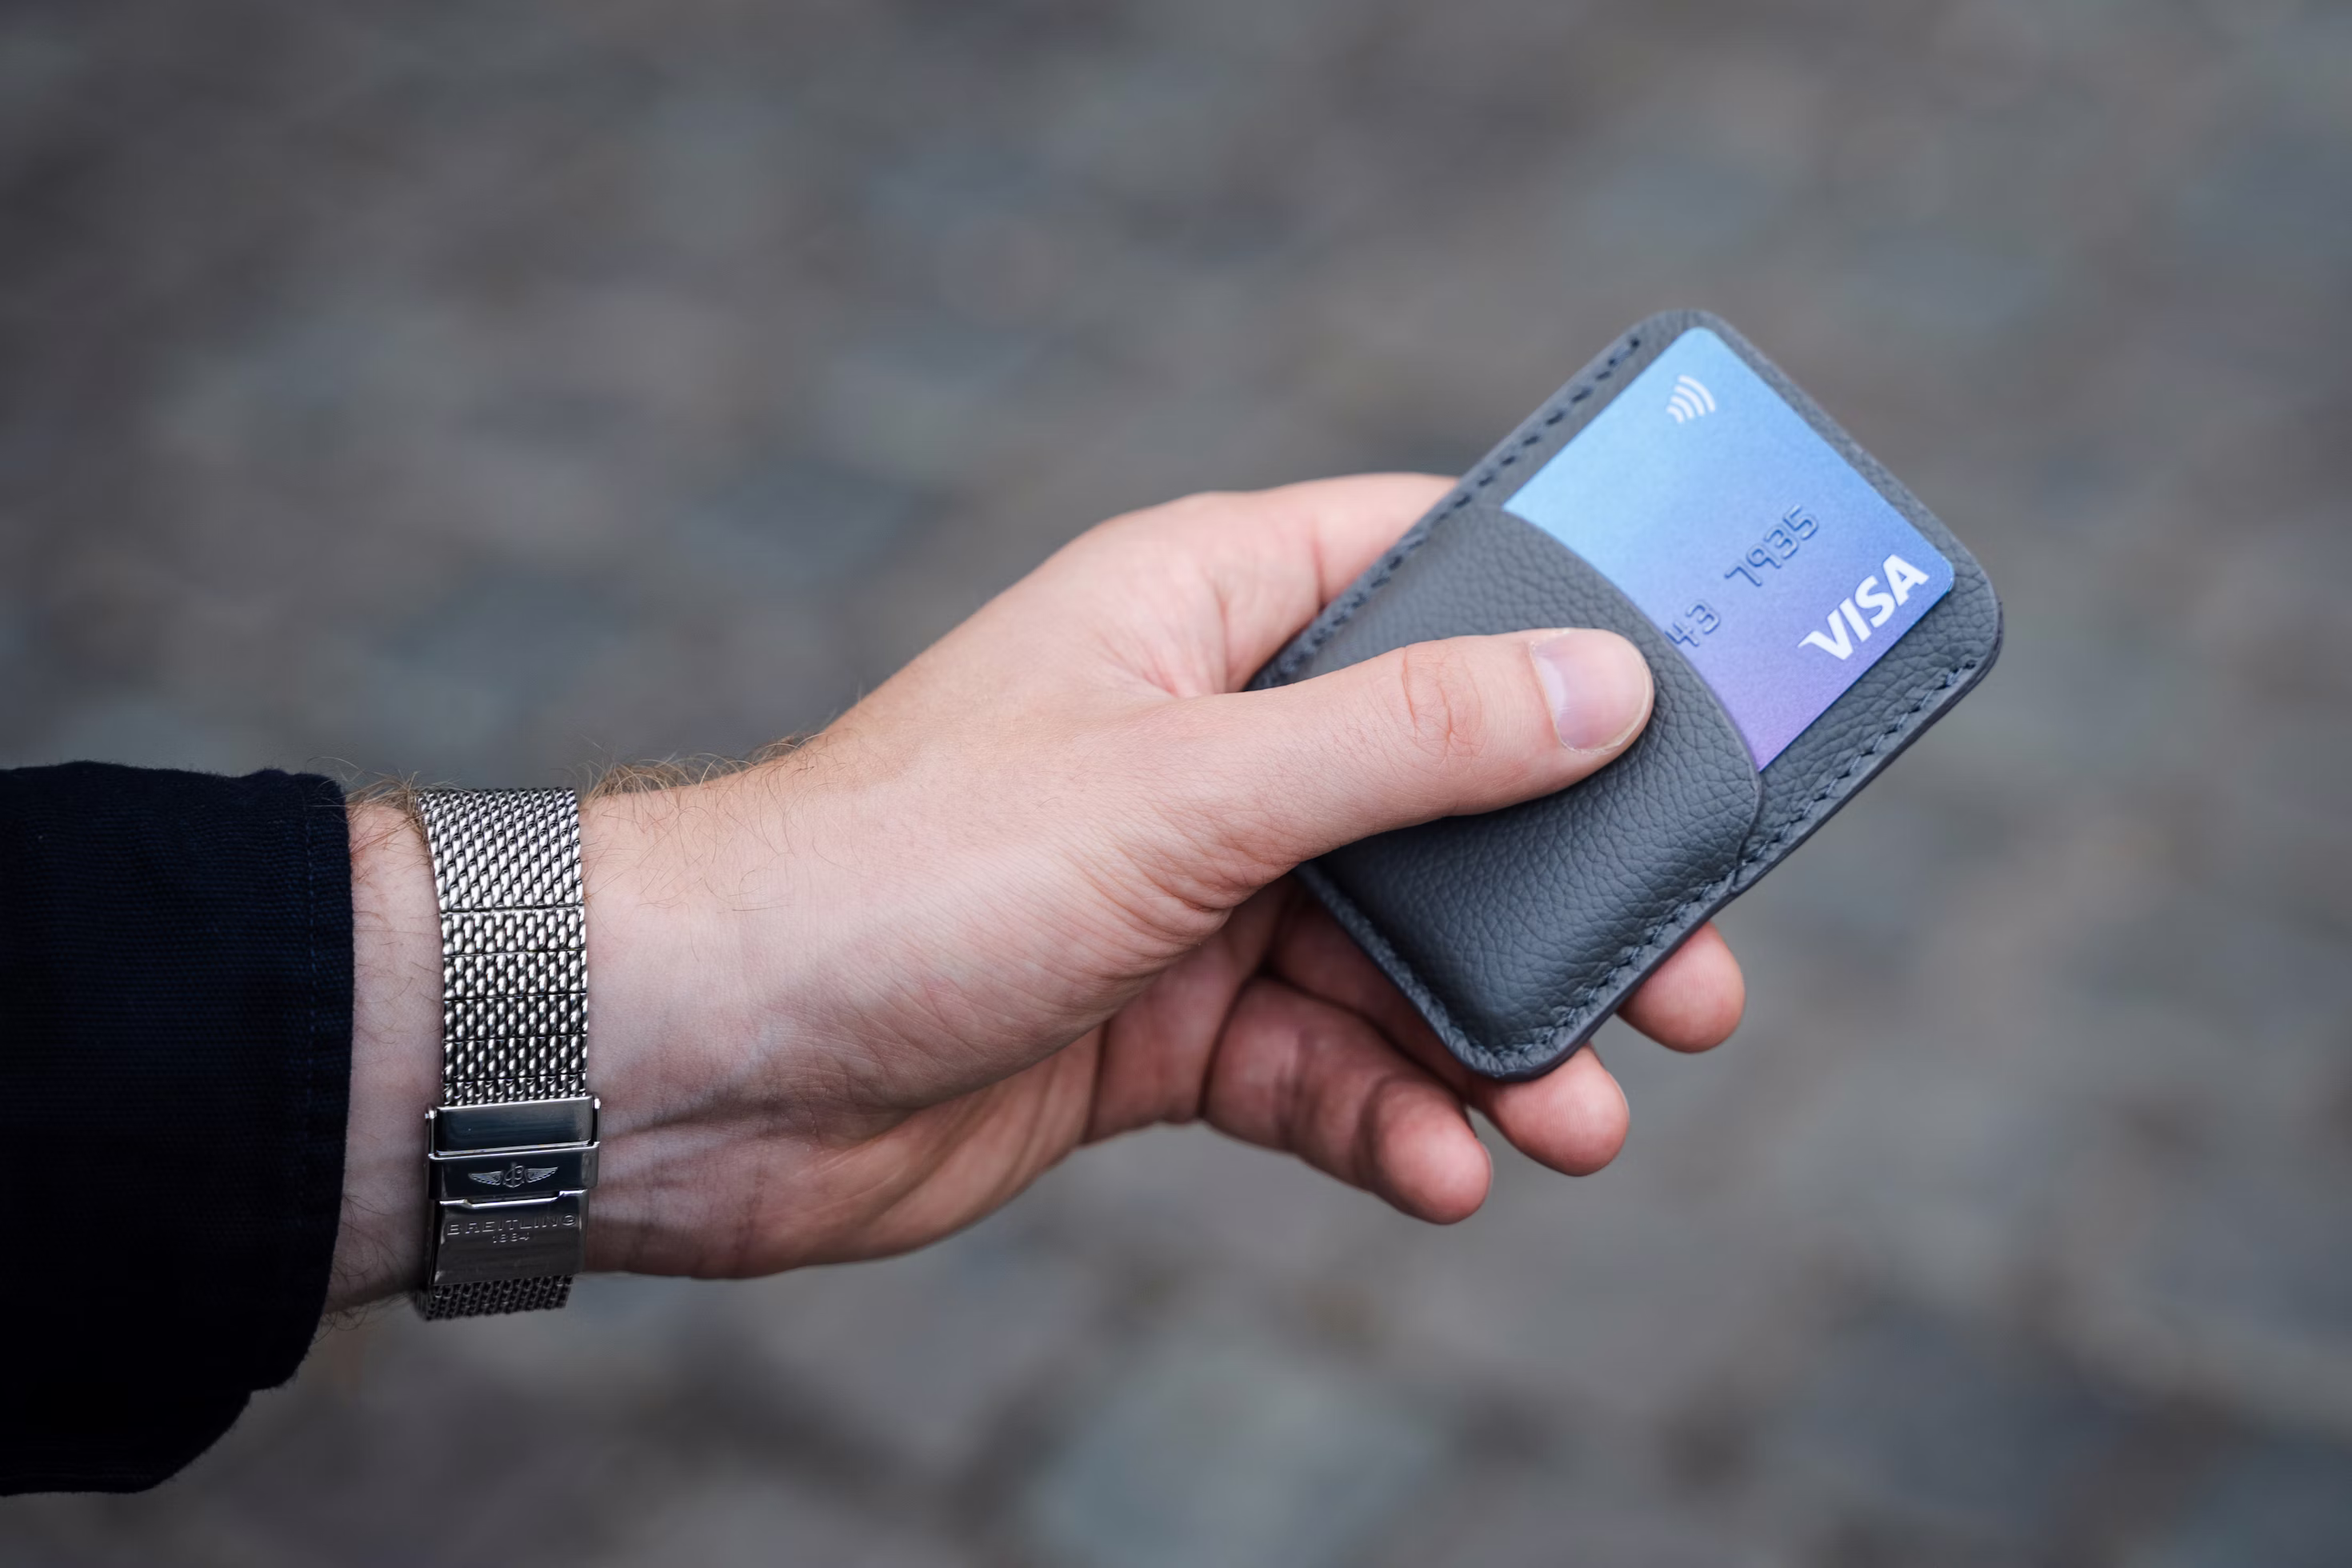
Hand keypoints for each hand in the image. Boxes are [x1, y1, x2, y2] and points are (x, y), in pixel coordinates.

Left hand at [335, 475, 1743, 1304]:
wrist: (706, 1066)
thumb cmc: (910, 870)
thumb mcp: (1190, 791)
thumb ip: (1405, 742)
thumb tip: (1604, 687)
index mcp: (1205, 613)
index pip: (1426, 565)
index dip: (1570, 619)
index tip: (1710, 695)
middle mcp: (1206, 738)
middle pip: (1444, 794)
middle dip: (1566, 898)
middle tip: (1702, 986)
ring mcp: (1186, 888)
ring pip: (1392, 954)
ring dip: (1494, 1041)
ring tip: (1591, 1120)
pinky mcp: (1158, 1024)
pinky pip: (1312, 1066)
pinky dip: (1384, 1118)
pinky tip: (1447, 1170)